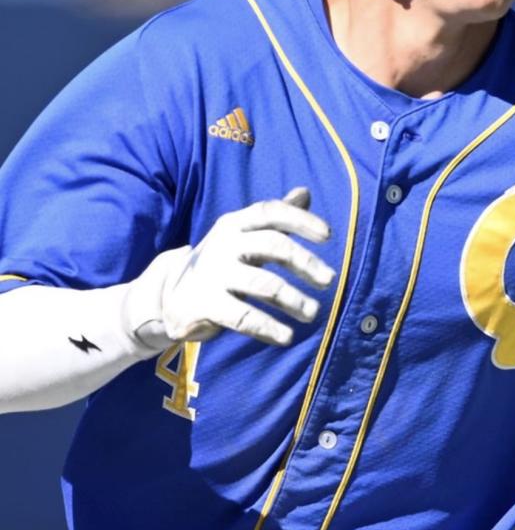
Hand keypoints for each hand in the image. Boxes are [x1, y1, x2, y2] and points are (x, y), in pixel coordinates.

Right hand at [121, 187, 335, 349]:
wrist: (169, 294)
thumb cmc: (223, 262)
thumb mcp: (244, 236)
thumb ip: (275, 218)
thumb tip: (305, 192)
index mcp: (235, 224)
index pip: (271, 212)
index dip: (301, 219)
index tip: (328, 235)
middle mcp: (224, 244)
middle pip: (274, 245)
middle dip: (306, 262)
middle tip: (329, 280)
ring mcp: (213, 275)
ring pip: (265, 285)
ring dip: (294, 300)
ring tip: (313, 313)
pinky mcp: (204, 305)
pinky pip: (244, 317)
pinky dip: (269, 328)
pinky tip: (286, 337)